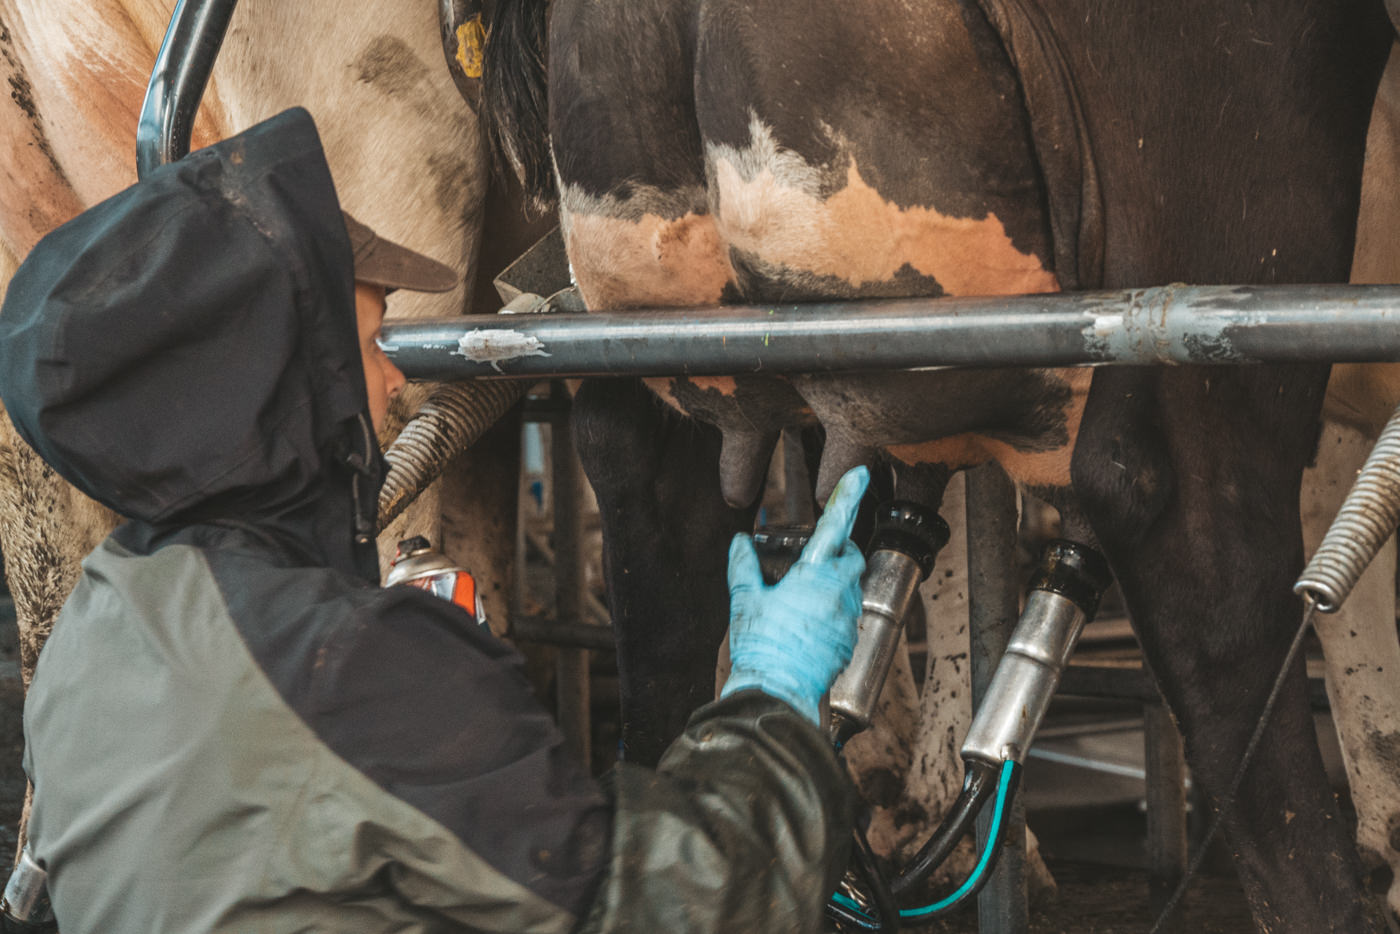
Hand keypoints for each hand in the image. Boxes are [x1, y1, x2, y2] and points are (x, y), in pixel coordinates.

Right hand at [721, 466, 869, 724]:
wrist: (776, 692)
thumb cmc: (760, 646)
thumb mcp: (746, 601)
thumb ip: (743, 567)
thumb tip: (739, 542)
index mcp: (813, 576)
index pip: (834, 527)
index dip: (847, 497)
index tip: (860, 473)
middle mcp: (838, 593)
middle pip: (852, 558)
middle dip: (841, 551)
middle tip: (816, 556)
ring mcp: (847, 619)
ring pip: (851, 589)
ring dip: (834, 585)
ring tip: (803, 599)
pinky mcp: (849, 642)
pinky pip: (847, 618)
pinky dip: (832, 613)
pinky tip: (807, 627)